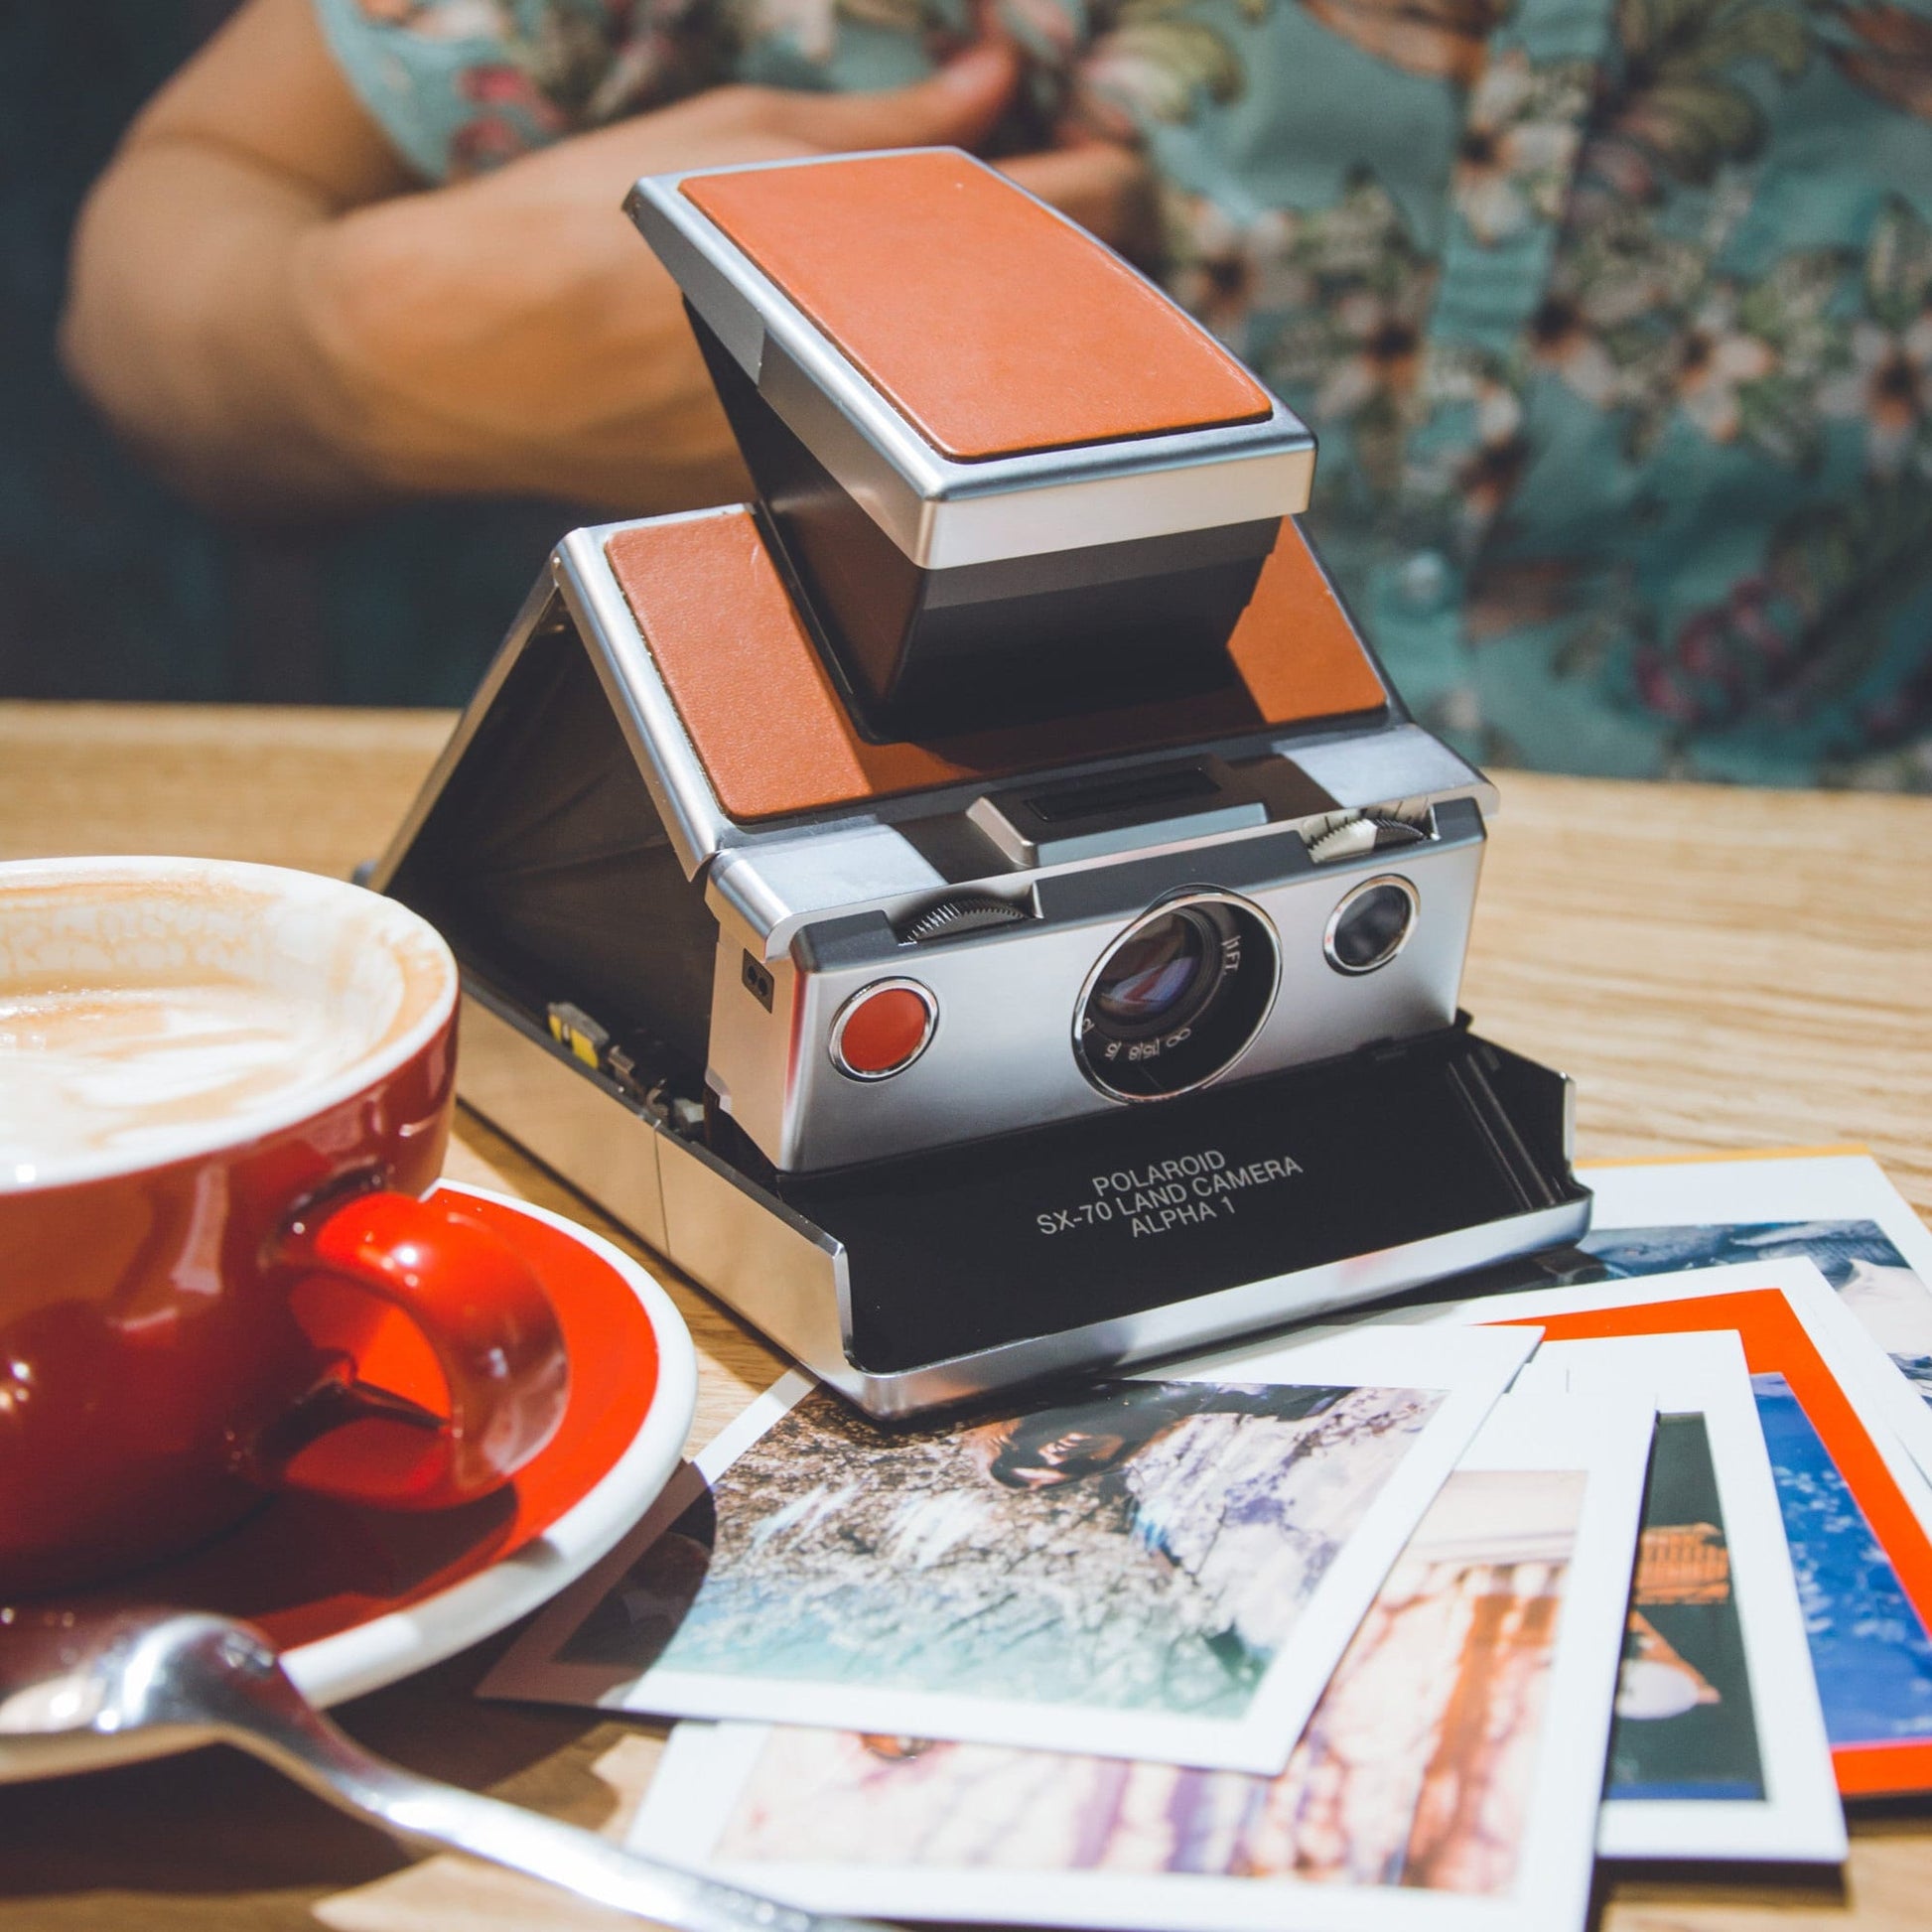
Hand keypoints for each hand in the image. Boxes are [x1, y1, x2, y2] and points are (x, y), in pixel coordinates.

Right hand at [301, 46, 1148, 510]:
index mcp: (859, 267)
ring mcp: (845, 461)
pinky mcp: (809, 512)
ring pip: (988, 400)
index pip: (1070, 221)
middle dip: (1068, 264)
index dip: (1111, 183)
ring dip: (1004, 336)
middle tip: (1046, 212)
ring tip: (966, 279)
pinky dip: (932, 394)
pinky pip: (914, 446)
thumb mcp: (726, 143)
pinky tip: (894, 355)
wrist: (445, 364)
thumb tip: (998, 78)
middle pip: (1053, 326)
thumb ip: (884, 124)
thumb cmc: (562, 233)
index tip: (1109, 162)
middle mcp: (866, 384)